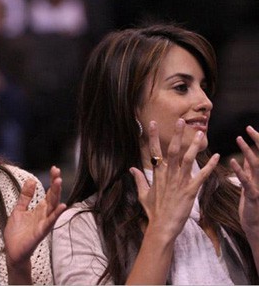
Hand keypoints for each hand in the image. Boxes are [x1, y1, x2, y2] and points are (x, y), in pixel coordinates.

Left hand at [4, 166, 66, 267]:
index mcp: (40, 209)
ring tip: (59, 182)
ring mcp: (44, 223)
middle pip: (53, 197)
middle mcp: (44, 215)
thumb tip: (31, 180)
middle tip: (57, 172)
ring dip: (57, 195)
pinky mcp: (40, 232)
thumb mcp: (19, 209)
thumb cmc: (17, 233)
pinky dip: (56, 214)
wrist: (12, 251)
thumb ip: (25, 196)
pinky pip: (50, 222)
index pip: (49, 192)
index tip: (54, 168)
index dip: (52, 180)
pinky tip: (61, 206)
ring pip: (53, 207)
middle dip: (56, 184)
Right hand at [130, 119, 218, 238]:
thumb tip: (131, 168)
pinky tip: (216, 157)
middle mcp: (168, 175)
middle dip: (176, 135)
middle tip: (180, 121)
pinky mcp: (190, 191)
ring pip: (188, 159)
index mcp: (157, 174)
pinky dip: (209, 166)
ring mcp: (179, 182)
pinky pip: (201, 176)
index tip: (152, 123)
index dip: (153, 136)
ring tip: (200, 134)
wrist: (162, 226)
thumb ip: (138, 179)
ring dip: (194, 146)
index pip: (154, 151)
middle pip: (173, 150)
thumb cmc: (153, 211)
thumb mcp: (143, 194)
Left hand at [230, 126, 258, 237]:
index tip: (250, 128)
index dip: (258, 141)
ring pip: (256, 165)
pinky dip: (240, 170)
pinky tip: (232, 161)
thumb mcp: (250, 183)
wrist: (256, 226)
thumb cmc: (252, 204)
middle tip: (249, 128)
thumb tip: (245, 155)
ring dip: (247, 151)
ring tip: (239, 139)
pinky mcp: (254, 196)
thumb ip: (249, 170)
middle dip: (257, 141)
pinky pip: (247, 181)